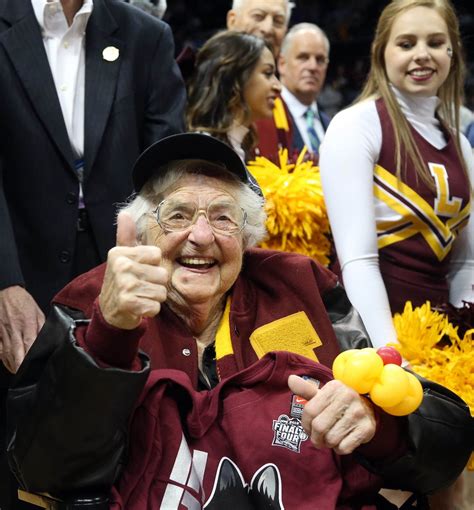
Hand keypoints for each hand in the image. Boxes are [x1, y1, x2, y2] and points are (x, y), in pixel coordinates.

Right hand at [0, 286, 44, 372]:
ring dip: (12, 364)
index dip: (31, 358)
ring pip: (6, 353)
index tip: (35, 367)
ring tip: (18, 373)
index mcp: (27, 325)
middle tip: (25, 375)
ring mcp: (3, 333)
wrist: (5, 291)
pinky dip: (2, 358)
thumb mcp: (37, 312)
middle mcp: (14, 330)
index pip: (30, 345)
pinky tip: (8, 363)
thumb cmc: (23, 301)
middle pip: (16, 353)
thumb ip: (41, 326)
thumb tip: (45, 339)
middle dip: (20, 366)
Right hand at [99, 211, 168, 329]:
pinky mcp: (128, 303)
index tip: (140, 270)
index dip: (153, 265)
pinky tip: (138, 307)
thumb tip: (124, 212)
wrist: (109, 311)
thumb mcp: (124, 256)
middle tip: (140, 287)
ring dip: (154, 298)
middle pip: (162, 275)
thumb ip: (128, 235)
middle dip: (156, 284)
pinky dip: (150, 310)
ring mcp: (124, 285)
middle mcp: (121, 266)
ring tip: (140, 296)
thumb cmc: (121, 280)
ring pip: (161, 292)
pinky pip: (155, 306)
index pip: (157, 255)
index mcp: (120, 253)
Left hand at [288, 375, 375, 454]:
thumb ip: (306, 390)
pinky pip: (344, 447)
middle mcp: (348, 397)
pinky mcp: (367, 428)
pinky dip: (339, 449)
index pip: (310, 410)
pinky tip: (342, 441)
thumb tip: (290, 380)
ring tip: (330, 438)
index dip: (305, 423)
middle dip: (315, 437)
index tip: (308, 428)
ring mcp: (359, 413)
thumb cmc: (338, 403)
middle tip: (317, 439)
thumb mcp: (323, 395)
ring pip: (331, 439)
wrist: (368, 409)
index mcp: (334, 387)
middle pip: (319, 427)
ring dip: (327, 443)